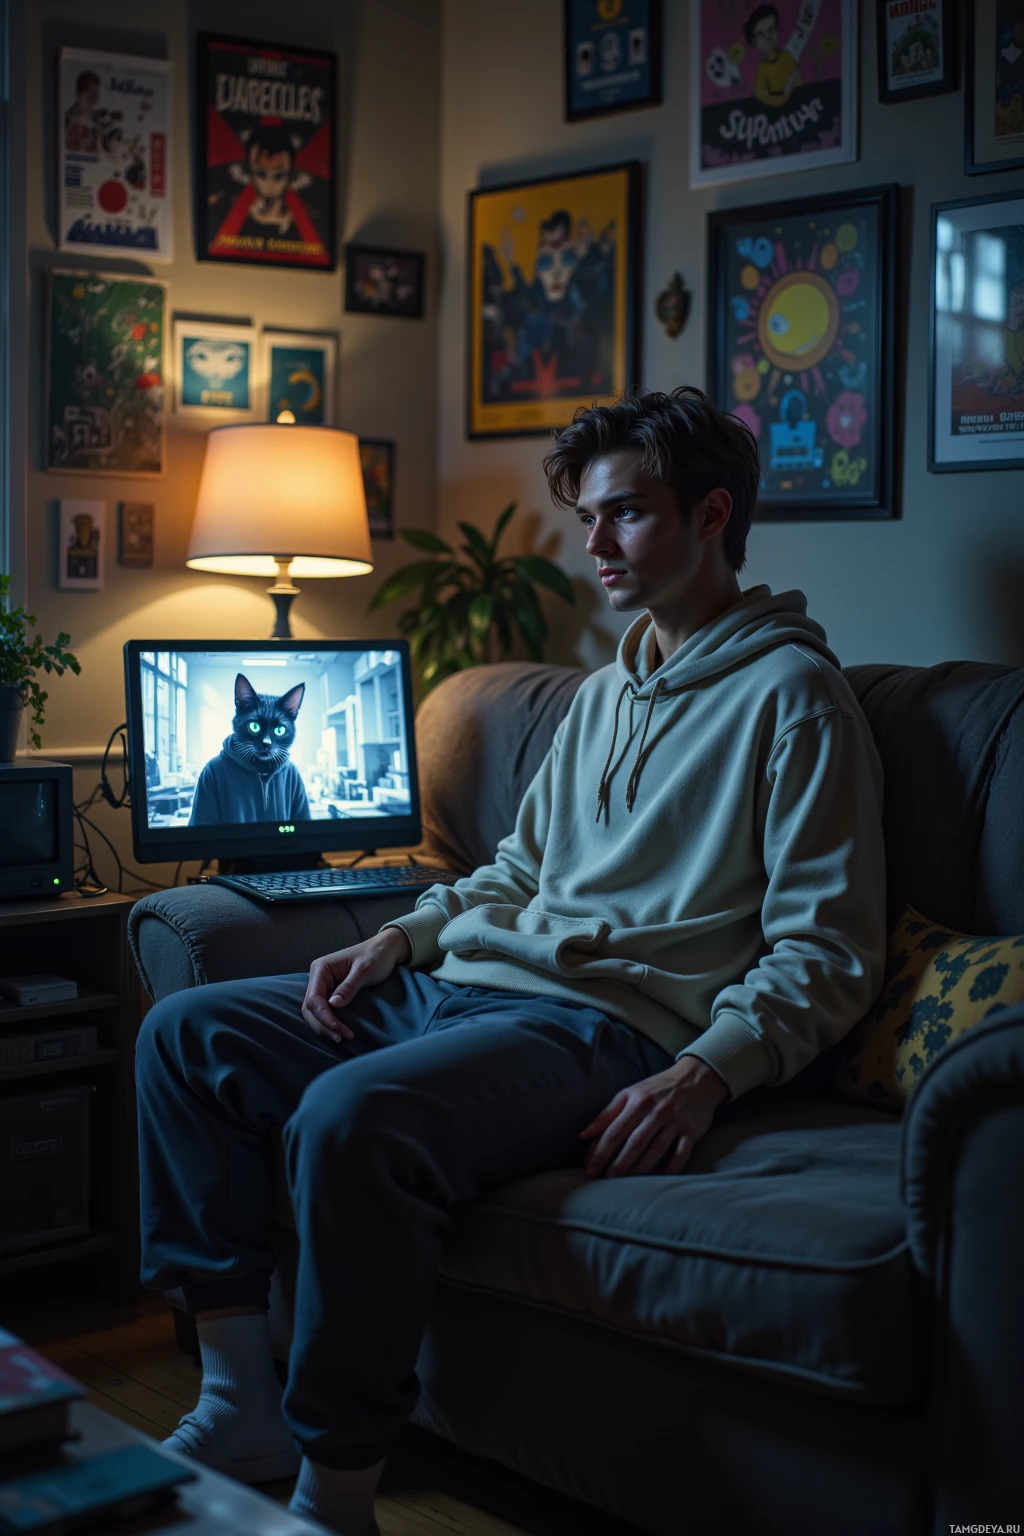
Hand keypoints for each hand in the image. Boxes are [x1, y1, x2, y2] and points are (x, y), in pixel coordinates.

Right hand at [301, 927, 411, 1042]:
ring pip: (314, 1013)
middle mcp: (318, 978)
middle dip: (323, 1025)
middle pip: (310, 1009)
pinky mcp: (331, 993)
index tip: (339, 1029)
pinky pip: (324, 1011)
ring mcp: (323, 986)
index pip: (314, 999)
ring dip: (325, 1027)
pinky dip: (329, 1023)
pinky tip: (339, 1031)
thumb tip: (333, 1005)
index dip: (324, 1017)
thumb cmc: (375, 956)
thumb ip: (348, 987)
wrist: (385, 950)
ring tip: (341, 1037)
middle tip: (341, 1038)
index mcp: (321, 969)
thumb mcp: (364, 970)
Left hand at [579, 1057, 728, 1177]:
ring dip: (640, 1168)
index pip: (614, 1131)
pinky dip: (672, 1166)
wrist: (696, 1077)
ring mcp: (675, 1122)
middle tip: (604, 1180)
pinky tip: (661, 1177)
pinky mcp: (692, 1131)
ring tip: (625, 1182)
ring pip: (656, 1150)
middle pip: (634, 1143)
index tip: (589, 1168)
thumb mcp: (630, 1093)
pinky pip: (681, 1153)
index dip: (600, 1151)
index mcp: (638, 1101)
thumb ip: (607, 1114)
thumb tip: (583, 1135)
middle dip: (617, 1164)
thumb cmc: (657, 1088)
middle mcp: (656, 1111)